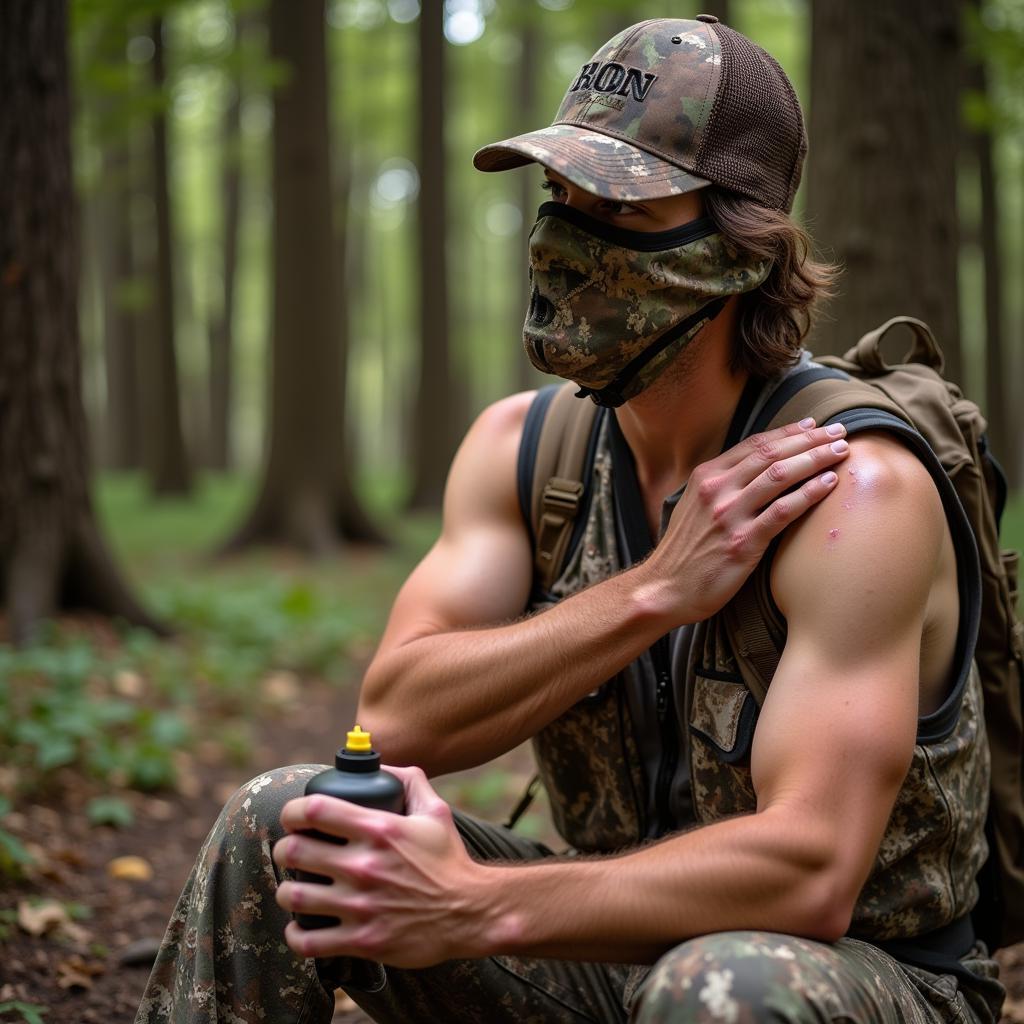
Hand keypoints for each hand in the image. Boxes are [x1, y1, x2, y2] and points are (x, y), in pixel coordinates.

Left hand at [273, 766, 492, 966]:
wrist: (470, 912)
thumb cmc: (450, 861)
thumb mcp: (436, 811)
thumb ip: (410, 781)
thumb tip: (383, 765)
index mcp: (379, 830)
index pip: (314, 810)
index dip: (293, 811)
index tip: (294, 818)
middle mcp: (365, 866)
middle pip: (294, 852)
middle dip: (284, 850)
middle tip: (291, 853)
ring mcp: (361, 906)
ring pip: (295, 897)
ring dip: (287, 892)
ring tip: (294, 889)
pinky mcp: (363, 940)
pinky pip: (309, 941)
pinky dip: (297, 935)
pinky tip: (302, 926)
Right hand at [647, 419, 849, 622]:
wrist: (666, 588)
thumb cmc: (686, 550)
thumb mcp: (695, 505)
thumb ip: (722, 485)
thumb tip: (757, 469)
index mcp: (706, 476)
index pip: (754, 445)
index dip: (788, 432)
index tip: (814, 426)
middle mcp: (716, 490)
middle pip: (771, 454)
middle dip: (809, 439)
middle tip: (839, 433)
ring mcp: (729, 515)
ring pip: (780, 475)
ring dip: (815, 459)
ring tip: (840, 452)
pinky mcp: (742, 543)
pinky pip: (782, 511)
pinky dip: (808, 494)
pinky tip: (828, 484)